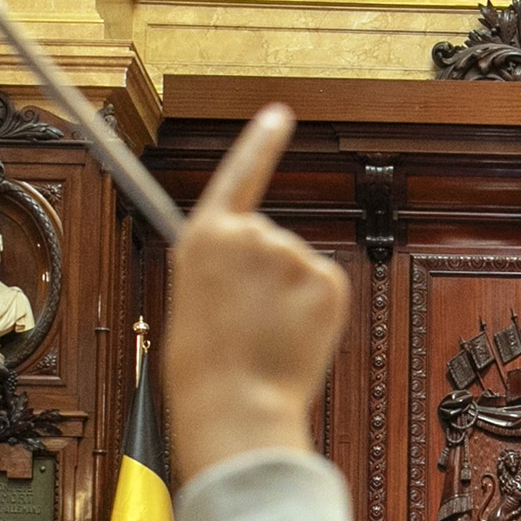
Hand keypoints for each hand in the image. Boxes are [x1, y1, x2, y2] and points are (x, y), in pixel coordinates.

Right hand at [159, 105, 347, 476]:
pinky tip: (293, 340)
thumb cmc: (205, 370)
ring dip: (287, 300)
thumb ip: (223, 269)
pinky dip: (314, 314)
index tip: (279, 115)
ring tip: (265, 339)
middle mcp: (251, 234)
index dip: (260, 142)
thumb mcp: (194, 302)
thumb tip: (256, 268)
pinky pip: (322, 290)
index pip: (239, 173)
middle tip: (246, 326)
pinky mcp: (327, 280)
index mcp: (205, 237)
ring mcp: (292, 254)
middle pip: (268, 241)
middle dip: (264, 277)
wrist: (236, 406)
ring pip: (296, 270)